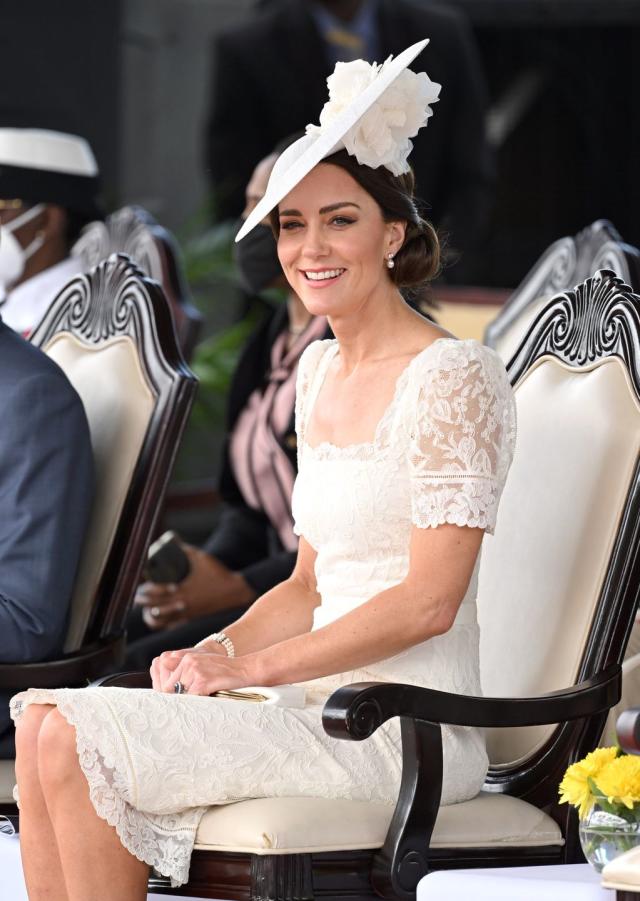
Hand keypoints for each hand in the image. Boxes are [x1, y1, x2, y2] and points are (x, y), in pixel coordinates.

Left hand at [135, 545, 255, 630]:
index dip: (145, 588)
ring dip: (149, 614)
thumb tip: (172, 538)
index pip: (154, 592)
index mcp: (180, 589)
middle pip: (152, 606)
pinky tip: (160, 616)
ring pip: (159, 621)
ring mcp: (184, 613)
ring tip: (146, 607)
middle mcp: (179, 604)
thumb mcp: (201, 557)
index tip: (143, 582)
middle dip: (143, 600)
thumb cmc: (217, 573)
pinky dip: (163, 622)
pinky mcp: (190, 618)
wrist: (233, 591)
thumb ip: (185, 550)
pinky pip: (171, 626)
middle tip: (139, 594)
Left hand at [151, 645, 256, 695]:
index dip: (168, 692)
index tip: (172, 702)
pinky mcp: (202, 682)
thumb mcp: (203, 664)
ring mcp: (195, 671)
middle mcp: (188, 662)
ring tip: (198, 702)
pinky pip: (191, 698)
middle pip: (169, 688)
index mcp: (186, 657)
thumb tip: (168, 688)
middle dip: (175, 698)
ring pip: (180, 694)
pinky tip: (205, 701)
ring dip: (187, 701)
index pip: (166, 679)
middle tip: (181, 707)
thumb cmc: (224, 670)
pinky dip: (196, 703)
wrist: (244, 669)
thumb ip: (186, 672)